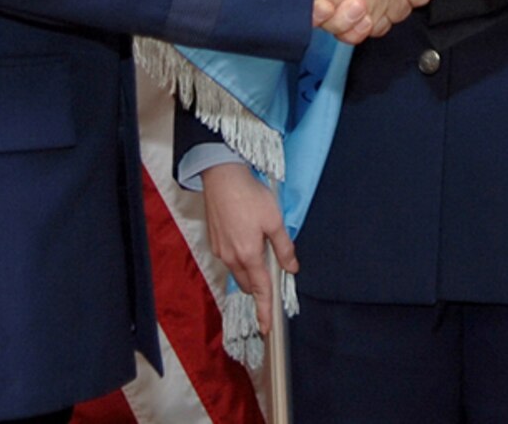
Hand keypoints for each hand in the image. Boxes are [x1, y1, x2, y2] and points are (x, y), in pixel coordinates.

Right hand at [199, 163, 294, 334]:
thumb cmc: (250, 196)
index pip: (260, 290)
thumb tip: (292, 268)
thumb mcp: (275, 220)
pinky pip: (231, 259)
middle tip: (273, 283)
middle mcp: (232, 257)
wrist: (222, 178)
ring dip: (251, 272)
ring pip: (239, 271)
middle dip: (260, 288)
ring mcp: (221, 250)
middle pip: (249, 283)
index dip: (265, 310)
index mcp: (249, 255)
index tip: (266, 328)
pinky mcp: (215, 241)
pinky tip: (248, 242)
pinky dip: (241, 259)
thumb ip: (284, 247)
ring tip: (262, 255)